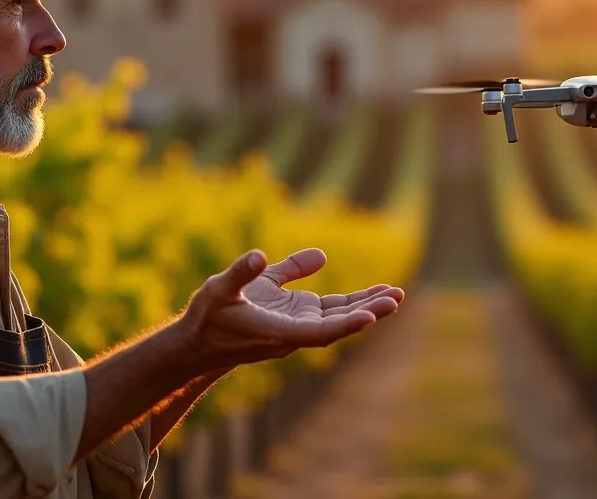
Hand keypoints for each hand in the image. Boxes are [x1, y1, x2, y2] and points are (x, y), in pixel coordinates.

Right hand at [175, 248, 403, 372]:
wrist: (200, 343)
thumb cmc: (208, 317)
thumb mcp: (219, 290)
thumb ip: (242, 272)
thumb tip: (260, 253)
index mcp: (278, 331)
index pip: (319, 331)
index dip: (345, 323)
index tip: (370, 317)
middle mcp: (294, 333)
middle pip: (338, 323)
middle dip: (367, 311)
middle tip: (396, 298)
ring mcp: (297, 326)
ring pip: (338, 316)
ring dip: (365, 305)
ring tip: (395, 294)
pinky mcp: (295, 317)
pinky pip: (329, 310)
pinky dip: (351, 302)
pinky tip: (372, 293)